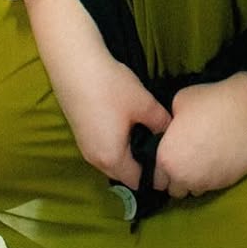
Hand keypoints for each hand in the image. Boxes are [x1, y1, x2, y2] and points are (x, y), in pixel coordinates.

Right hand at [61, 51, 171, 189]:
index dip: (155, 175)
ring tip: (144, 133)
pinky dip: (115, 143)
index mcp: (112, 159)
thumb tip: (170, 130)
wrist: (76, 67)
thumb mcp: (144, 104)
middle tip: (160, 147)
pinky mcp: (80, 133)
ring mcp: (85, 147)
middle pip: (123, 173)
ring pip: (111, 160)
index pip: (137, 180)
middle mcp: (95, 160)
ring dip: (127, 153)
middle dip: (141, 164)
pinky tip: (125, 123)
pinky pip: (102, 148)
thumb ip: (161, 122)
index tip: (169, 162)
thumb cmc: (112, 88)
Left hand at [153, 73, 246, 198]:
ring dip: (192, 179)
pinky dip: (210, 176)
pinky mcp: (225, 183)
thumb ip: (169, 122)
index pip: (154, 177)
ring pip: (192, 190)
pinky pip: (210, 186)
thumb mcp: (180, 101)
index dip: (159, 166)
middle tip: (184, 156)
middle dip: (174, 177)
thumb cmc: (212, 102)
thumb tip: (172, 128)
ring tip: (201, 158)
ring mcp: (206, 183)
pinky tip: (217, 158)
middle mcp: (183, 177)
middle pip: (172, 189)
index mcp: (166, 158)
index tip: (168, 154)